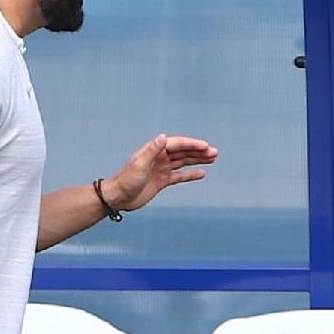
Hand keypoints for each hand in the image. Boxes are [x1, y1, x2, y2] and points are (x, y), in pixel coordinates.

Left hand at [103, 134, 217, 212]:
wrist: (118, 197)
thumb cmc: (126, 180)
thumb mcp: (139, 164)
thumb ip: (152, 150)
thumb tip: (163, 137)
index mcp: (154, 151)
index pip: (177, 144)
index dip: (191, 144)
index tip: (205, 146)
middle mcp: (160, 158)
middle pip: (183, 152)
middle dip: (199, 151)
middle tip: (215, 152)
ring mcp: (162, 169)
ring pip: (184, 162)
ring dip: (198, 160)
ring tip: (213, 159)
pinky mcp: (162, 181)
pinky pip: (180, 176)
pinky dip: (191, 174)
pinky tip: (202, 173)